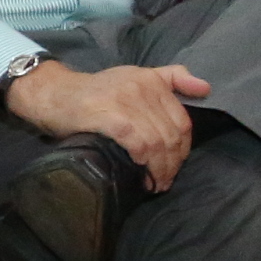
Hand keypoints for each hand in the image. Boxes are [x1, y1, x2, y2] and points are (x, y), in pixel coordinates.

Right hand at [5, 58, 209, 191]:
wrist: (53, 94)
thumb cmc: (94, 92)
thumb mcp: (135, 76)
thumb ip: (171, 79)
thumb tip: (206, 88)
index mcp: (153, 80)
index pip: (182, 121)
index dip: (182, 149)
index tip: (174, 166)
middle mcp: (143, 87)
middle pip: (172, 134)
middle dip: (172, 163)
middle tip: (164, 181)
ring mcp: (126, 101)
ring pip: (158, 142)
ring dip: (159, 168)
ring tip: (154, 183)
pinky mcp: (109, 116)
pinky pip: (139, 143)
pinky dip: (144, 161)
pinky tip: (140, 172)